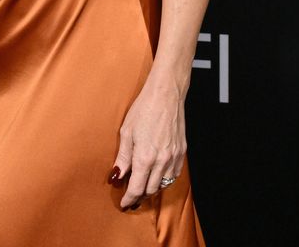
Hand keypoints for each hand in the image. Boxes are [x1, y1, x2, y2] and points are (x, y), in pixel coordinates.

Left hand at [109, 78, 185, 209]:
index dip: (129, 199)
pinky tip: (157, 175)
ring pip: (163, 184)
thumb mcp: (126, 132)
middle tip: (131, 196)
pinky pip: (174, 174)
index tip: (124, 204)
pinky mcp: (182, 152)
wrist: (166, 94)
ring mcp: (174, 157)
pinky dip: (164, 179)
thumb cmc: (144, 109)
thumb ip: (123, 157)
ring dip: (152, 189)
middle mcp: (162, 161)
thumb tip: (117, 176)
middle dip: (140, 196)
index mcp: (145, 157)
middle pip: (151, 190)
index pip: (137, 188)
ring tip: (142, 187)